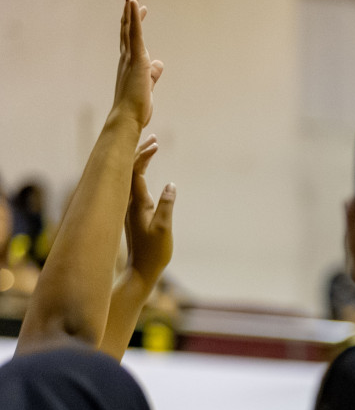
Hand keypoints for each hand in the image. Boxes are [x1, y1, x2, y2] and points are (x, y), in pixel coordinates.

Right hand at [113, 0, 162, 129]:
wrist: (129, 118)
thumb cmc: (136, 106)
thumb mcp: (148, 85)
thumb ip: (153, 74)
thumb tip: (159, 64)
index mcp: (131, 61)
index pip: (133, 35)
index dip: (136, 19)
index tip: (140, 5)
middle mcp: (127, 55)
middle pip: (127, 22)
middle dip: (130, 2)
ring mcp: (130, 56)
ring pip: (128, 23)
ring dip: (130, 1)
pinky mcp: (136, 59)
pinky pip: (134, 34)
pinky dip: (134, 18)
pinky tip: (134, 2)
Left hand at [124, 136, 174, 285]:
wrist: (140, 271)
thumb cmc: (153, 253)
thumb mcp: (163, 229)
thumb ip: (167, 206)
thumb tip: (172, 185)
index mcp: (135, 203)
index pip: (135, 172)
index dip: (143, 155)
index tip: (156, 144)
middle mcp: (128, 202)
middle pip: (129, 169)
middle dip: (139, 152)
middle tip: (153, 138)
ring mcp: (129, 207)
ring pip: (129, 176)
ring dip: (139, 160)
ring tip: (151, 148)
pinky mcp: (133, 213)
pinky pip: (132, 185)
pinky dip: (139, 173)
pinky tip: (144, 171)